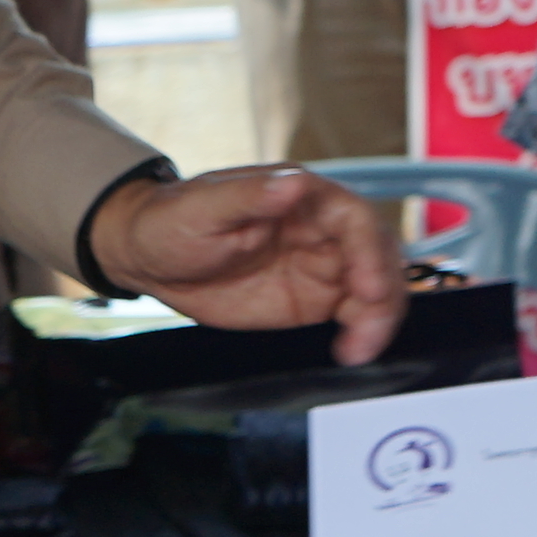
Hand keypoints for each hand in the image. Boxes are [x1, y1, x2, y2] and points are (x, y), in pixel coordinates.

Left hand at [91, 164, 407, 362]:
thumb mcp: (205, 207)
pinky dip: (362, 334)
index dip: (369, 252)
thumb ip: (250, 196)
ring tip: (358, 350)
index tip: (367, 287)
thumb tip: (293, 183)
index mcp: (304, 197)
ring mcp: (323, 266)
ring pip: (375, 288)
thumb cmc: (174, 220)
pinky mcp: (315, 300)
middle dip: (385, 293)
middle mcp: (323, 230)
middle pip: (378, 256)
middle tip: (369, 330)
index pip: (355, 220)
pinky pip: (355, 315)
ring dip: (379, 319)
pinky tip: (350, 352)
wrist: (151, 257)